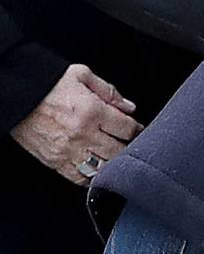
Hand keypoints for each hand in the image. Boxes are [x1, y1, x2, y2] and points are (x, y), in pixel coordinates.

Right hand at [9, 65, 139, 184]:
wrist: (16, 97)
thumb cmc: (47, 84)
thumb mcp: (80, 75)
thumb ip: (108, 91)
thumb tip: (129, 107)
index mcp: (91, 111)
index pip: (127, 128)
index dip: (136, 129)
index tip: (136, 129)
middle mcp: (82, 134)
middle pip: (119, 151)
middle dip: (127, 146)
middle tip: (126, 142)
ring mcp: (69, 151)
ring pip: (104, 168)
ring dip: (112, 163)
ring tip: (112, 154)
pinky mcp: (56, 162)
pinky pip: (81, 178)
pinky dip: (92, 176)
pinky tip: (96, 166)